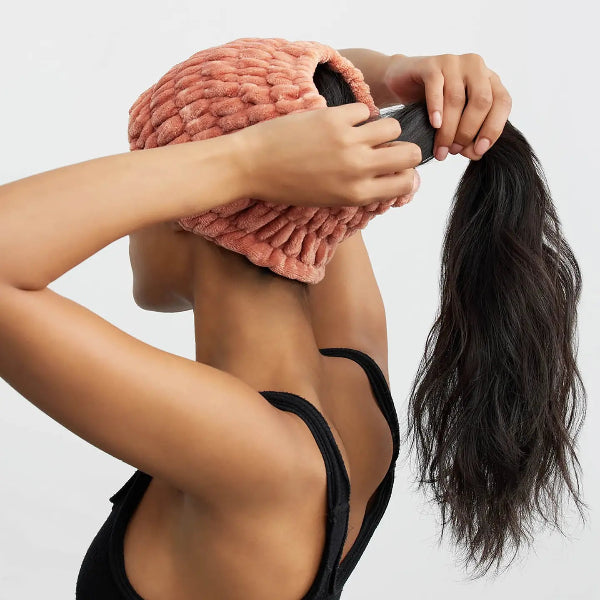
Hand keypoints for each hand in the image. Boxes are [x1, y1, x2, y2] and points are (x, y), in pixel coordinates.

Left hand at [232, 102, 421, 206]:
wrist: (252, 165)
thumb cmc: (289, 186)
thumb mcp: (330, 199)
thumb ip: (363, 189)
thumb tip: (393, 175)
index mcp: (357, 194)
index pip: (406, 183)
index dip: (407, 175)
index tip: (398, 169)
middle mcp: (357, 169)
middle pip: (410, 154)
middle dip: (404, 150)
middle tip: (388, 148)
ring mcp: (347, 141)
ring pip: (392, 127)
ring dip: (383, 129)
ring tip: (365, 132)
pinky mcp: (333, 118)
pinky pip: (364, 110)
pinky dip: (357, 115)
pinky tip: (342, 121)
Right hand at [383, 53, 511, 160]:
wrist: (401, 82)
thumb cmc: (432, 103)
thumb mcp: (456, 120)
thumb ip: (469, 135)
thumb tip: (475, 153)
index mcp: (489, 79)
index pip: (502, 102)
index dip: (493, 128)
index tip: (479, 151)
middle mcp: (475, 67)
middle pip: (481, 101)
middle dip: (468, 131)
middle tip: (454, 150)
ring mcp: (454, 62)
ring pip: (457, 98)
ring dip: (449, 129)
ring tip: (441, 148)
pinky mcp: (431, 65)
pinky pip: (436, 87)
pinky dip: (436, 108)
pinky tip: (434, 124)